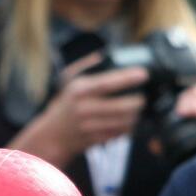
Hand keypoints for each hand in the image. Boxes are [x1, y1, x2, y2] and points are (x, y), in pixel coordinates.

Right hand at [14, 54, 147, 166]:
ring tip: (136, 109)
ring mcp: (89, 126)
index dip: (127, 78)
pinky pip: (119, 134)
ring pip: (123, 122)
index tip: (143, 74)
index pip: (106, 83)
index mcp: (80, 91)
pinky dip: (128, 127)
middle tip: (142, 96)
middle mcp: (84, 109)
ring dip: (135, 115)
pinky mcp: (95, 140)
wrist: (52, 135)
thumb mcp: (71, 81)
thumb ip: (87, 66)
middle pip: (120, 106)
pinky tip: (127, 121)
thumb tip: (107, 55)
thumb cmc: (66, 104)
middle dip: (138, 101)